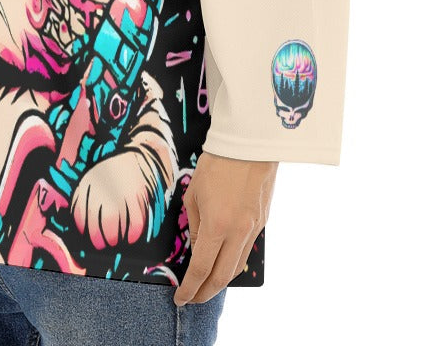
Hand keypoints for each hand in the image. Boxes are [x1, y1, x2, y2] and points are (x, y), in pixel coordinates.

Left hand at [173, 152, 276, 304]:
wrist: (250, 144)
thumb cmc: (216, 164)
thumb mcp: (194, 195)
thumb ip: (196, 227)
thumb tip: (198, 249)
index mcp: (217, 225)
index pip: (201, 269)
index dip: (189, 288)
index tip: (180, 298)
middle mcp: (238, 233)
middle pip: (222, 277)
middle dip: (205, 292)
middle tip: (192, 298)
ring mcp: (253, 229)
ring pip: (237, 267)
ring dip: (221, 280)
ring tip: (206, 283)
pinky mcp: (262, 223)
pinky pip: (246, 250)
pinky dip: (233, 262)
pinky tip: (223, 262)